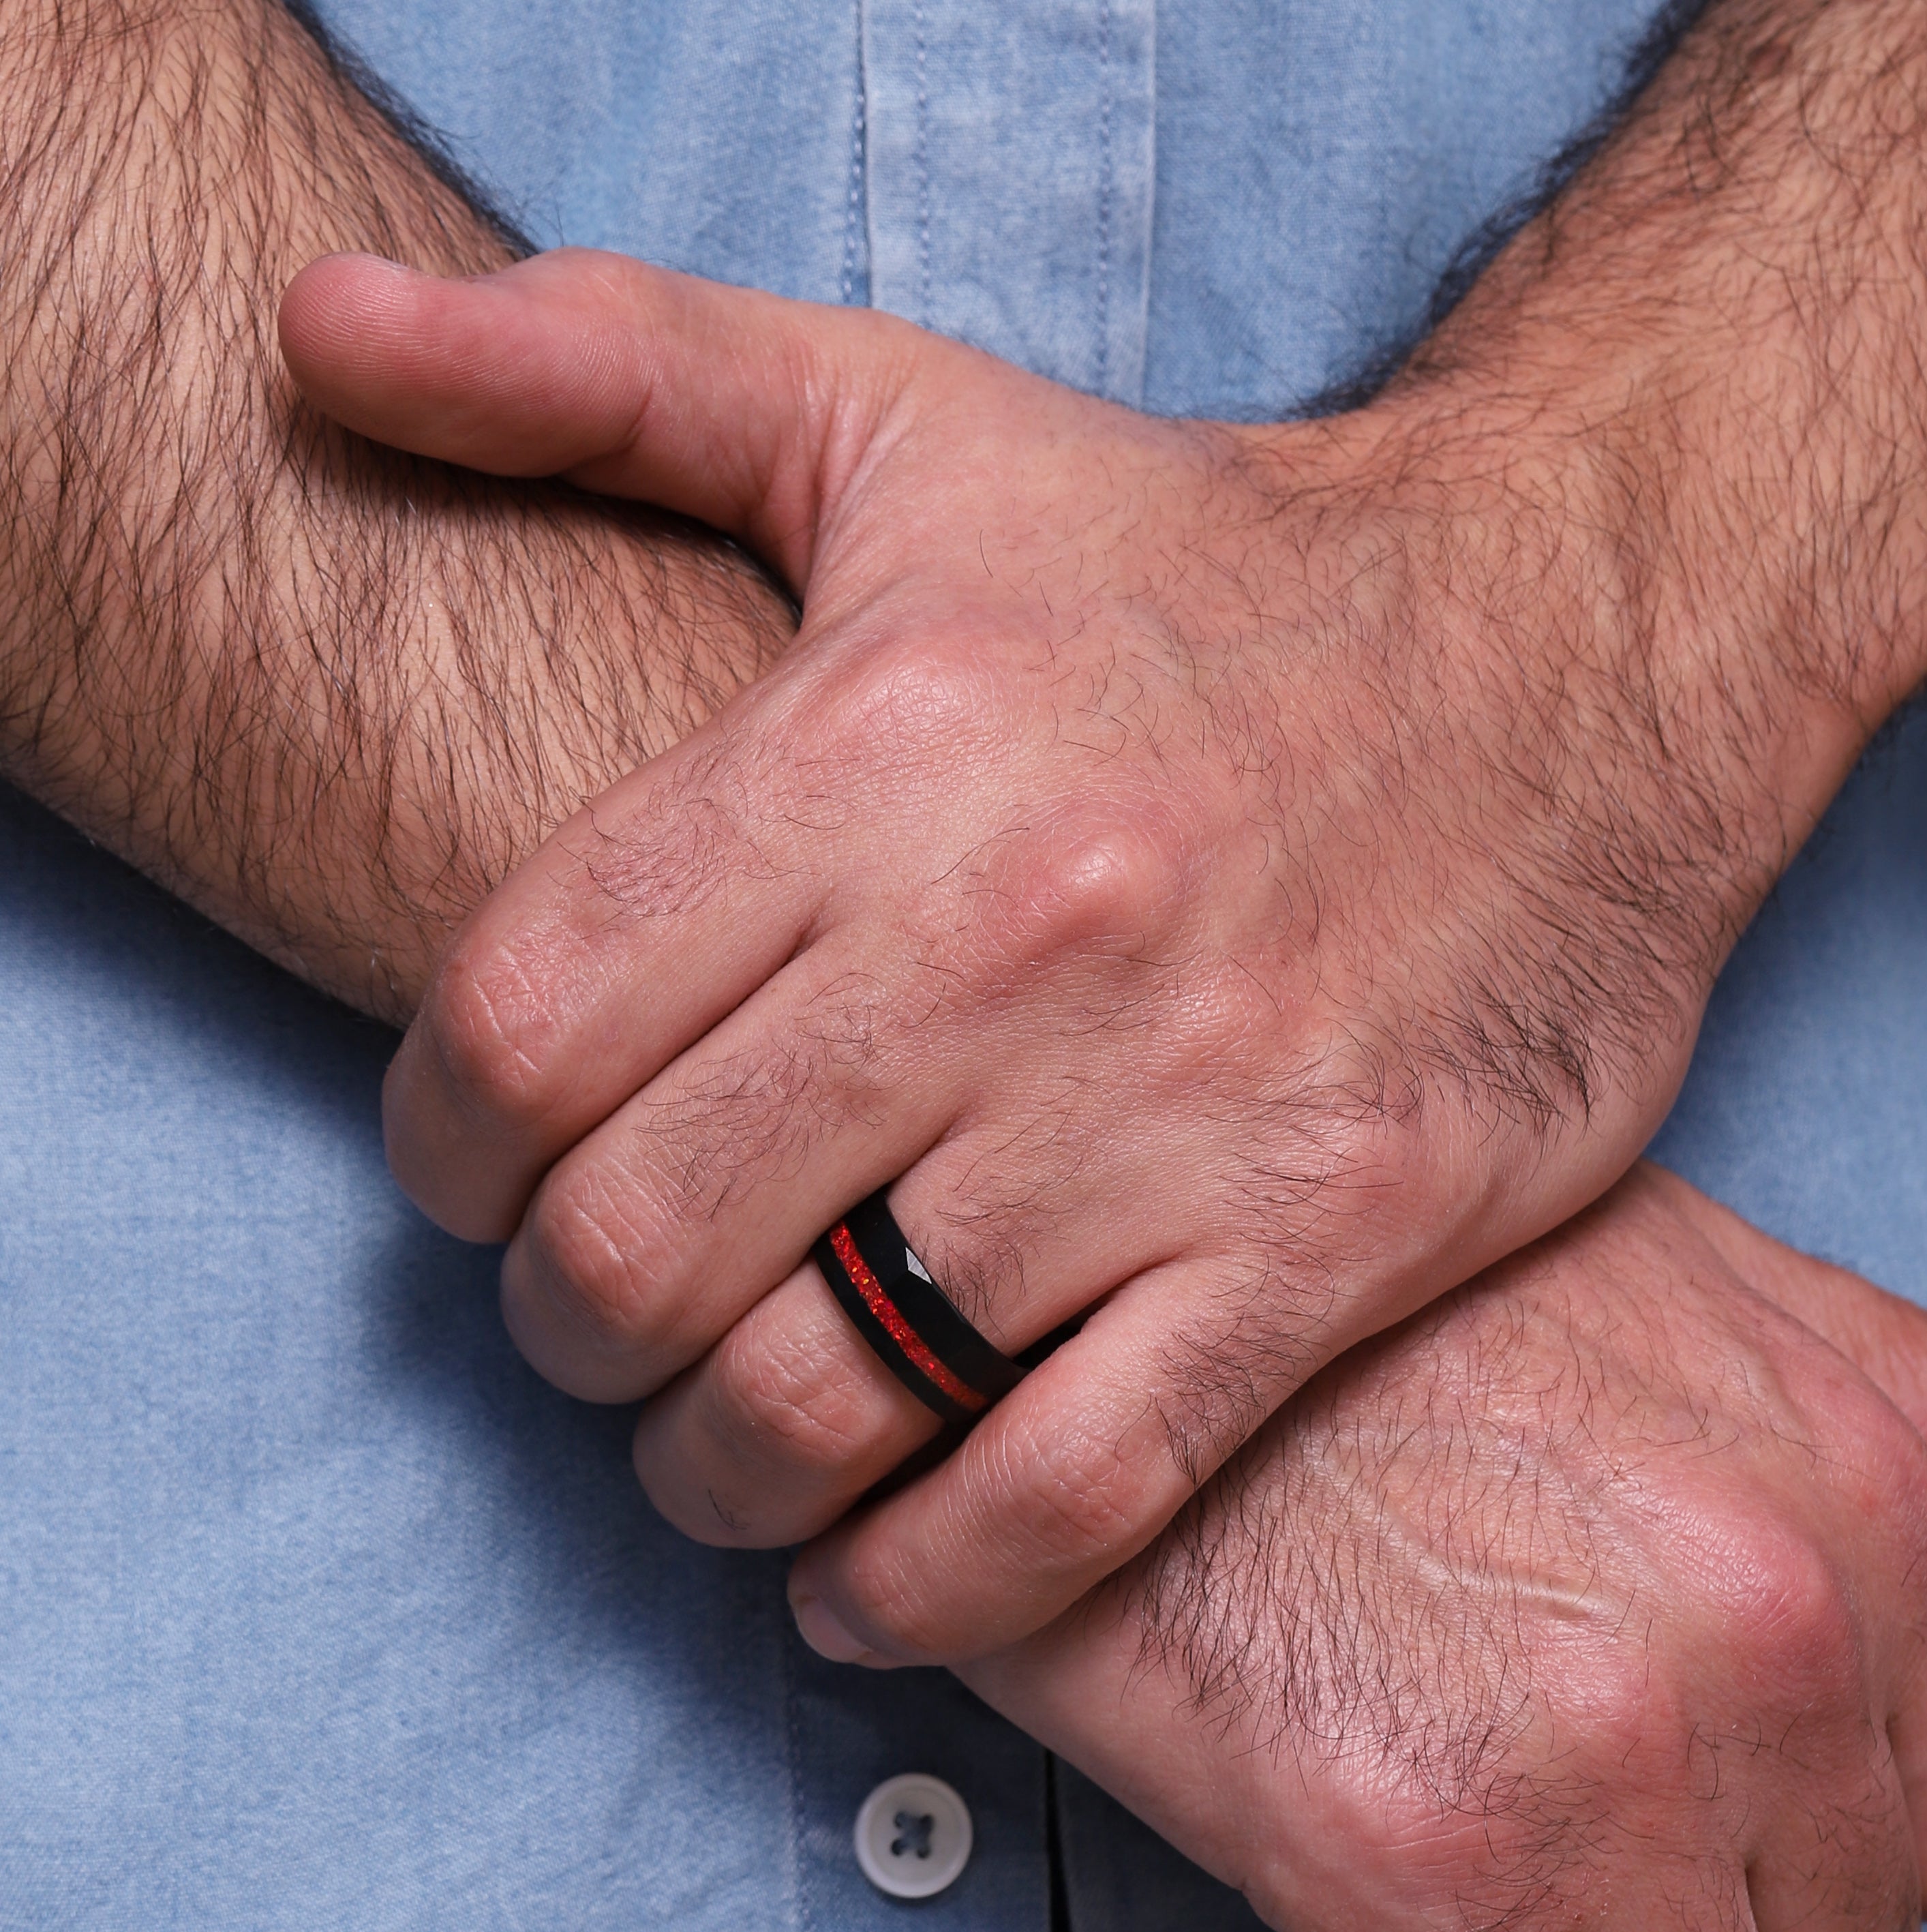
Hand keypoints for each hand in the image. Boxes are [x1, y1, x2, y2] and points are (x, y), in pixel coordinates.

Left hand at [279, 247, 1823, 1658]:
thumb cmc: (1204, 565)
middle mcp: (1012, 937)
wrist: (1576, 643)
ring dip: (718, 1469)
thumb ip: (599, 367)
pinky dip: (932, 1589)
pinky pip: (1070, 1494)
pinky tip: (865, 1585)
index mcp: (875, 745)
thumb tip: (321, 318)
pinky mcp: (1325, 1239)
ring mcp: (1175, 1113)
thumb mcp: (898, 415)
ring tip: (718, 1448)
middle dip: (567, 1327)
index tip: (479, 1176)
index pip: (523, 1025)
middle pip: (645, 1241)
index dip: (445, 1147)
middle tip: (598, 1323)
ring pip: (834, 1396)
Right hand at [965, 1166, 1926, 1931]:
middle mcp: (1758, 1642)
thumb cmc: (1380, 1313)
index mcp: (1853, 1516)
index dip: (1805, 1851)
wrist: (1091, 1333)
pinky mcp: (1415, 1871)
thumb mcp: (1702, 1292)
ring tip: (1444, 1904)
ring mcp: (1596, 1764)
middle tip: (1534, 1859)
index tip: (1668, 1809)